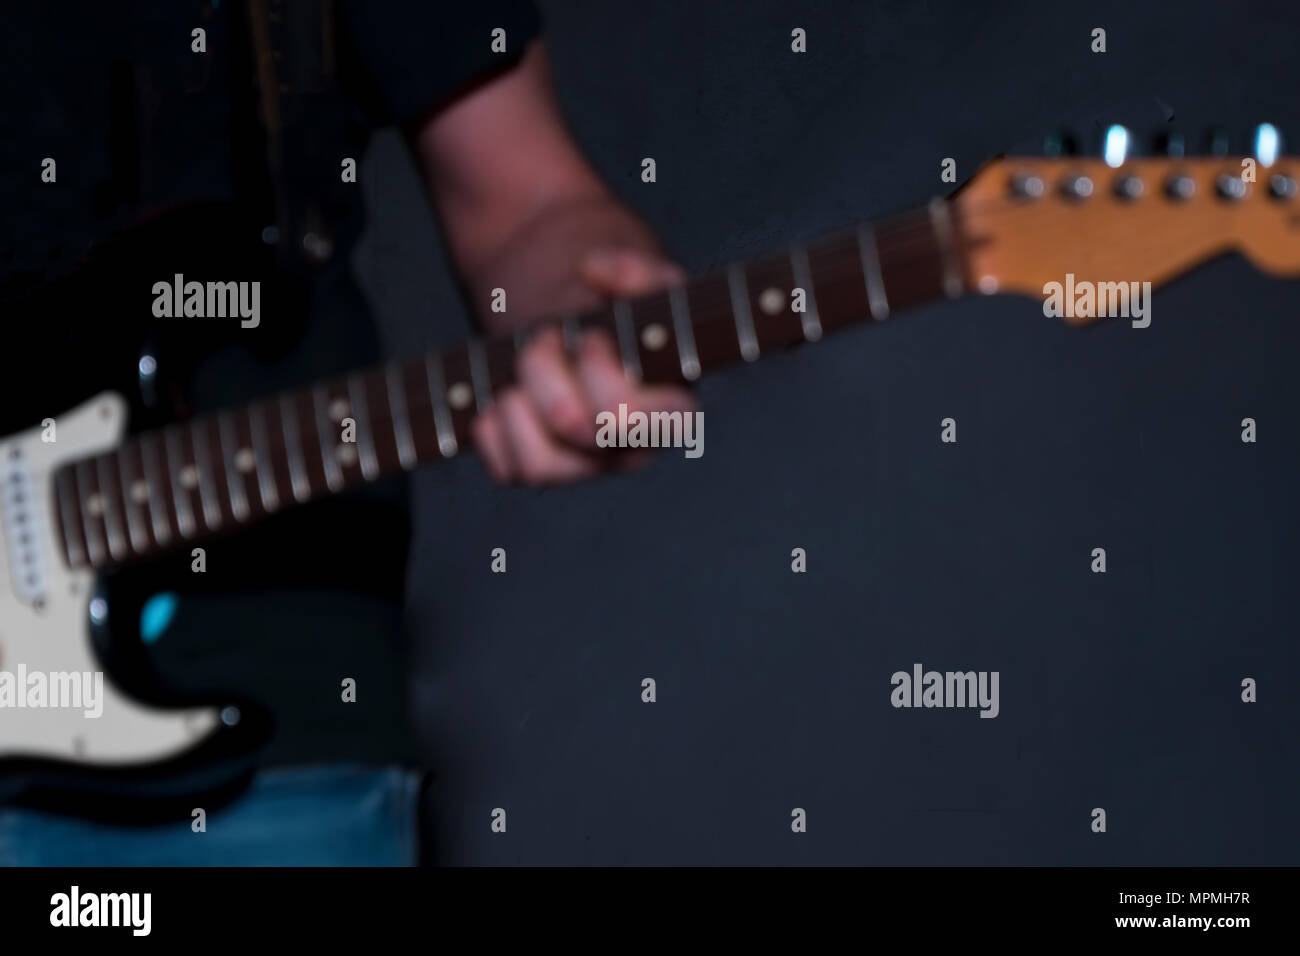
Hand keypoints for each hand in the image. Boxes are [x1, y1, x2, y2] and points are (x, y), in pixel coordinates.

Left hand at [466, 195, 698, 483]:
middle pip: (580, 431)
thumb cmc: (602, 279)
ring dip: (517, 403)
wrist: (554, 282)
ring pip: (541, 468)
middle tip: (546, 336)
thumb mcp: (631, 258)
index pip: (638, 420)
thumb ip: (636, 265)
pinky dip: (494, 428)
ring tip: (521, 366)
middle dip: (548, 371)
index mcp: (671, 404)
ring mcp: (586, 463)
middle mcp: (633, 445)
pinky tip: (502, 392)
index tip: (592, 336)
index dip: (601, 375)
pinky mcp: (541, 466)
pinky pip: (509, 472)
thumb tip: (595, 270)